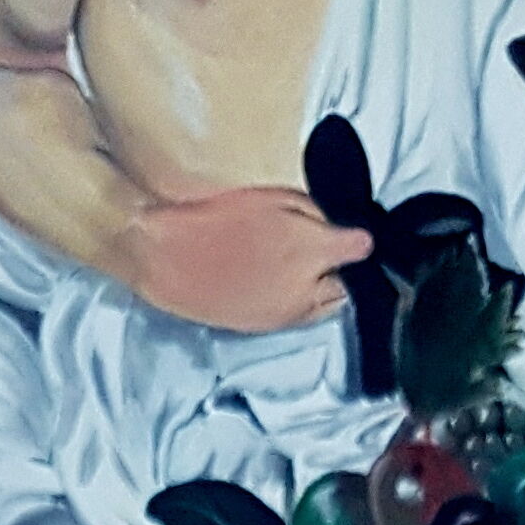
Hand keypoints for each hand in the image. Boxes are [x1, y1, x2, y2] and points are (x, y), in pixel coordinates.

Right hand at [119, 186, 373, 330]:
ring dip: (326, 288)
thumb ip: (311, 211)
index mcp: (306, 250)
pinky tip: (287, 283)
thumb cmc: (211, 215)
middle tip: (331, 248)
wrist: (163, 255)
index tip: (358, 232)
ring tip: (308, 266)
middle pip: (347, 285)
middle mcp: (304, 289)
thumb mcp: (267, 198)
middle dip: (344, 268)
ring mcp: (286, 312)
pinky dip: (304, 301)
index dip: (361, 239)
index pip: (358, 248)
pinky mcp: (266, 326)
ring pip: (327, 306)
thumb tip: (345, 228)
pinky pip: (301, 316)